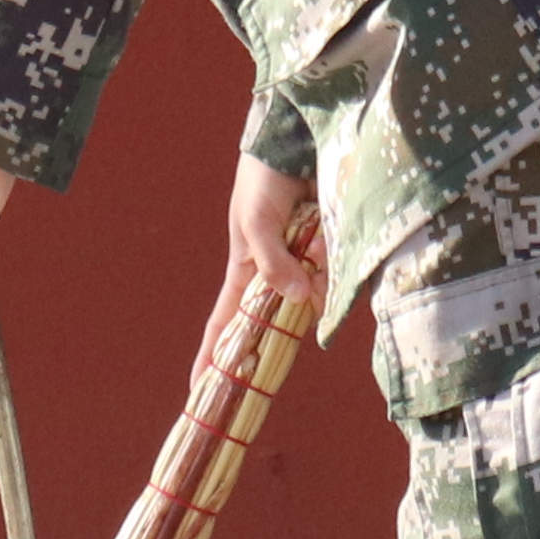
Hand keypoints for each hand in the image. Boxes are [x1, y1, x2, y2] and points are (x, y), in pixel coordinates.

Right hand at [216, 155, 325, 357]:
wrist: (297, 145)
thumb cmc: (262, 183)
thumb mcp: (256, 222)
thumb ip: (273, 263)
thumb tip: (299, 300)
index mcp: (245, 273)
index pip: (224, 324)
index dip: (212, 357)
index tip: (199, 393)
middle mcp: (276, 277)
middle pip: (283, 318)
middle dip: (293, 308)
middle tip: (301, 275)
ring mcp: (306, 267)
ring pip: (317, 295)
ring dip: (318, 271)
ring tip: (314, 233)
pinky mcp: (334, 256)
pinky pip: (339, 273)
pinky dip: (336, 258)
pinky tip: (329, 234)